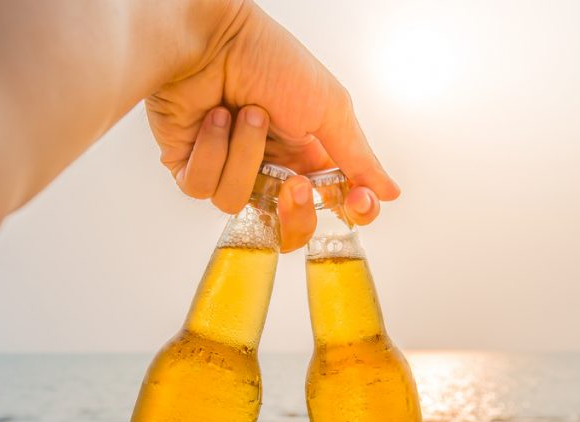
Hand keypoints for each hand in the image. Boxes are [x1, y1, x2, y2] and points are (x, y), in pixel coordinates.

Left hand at [146, 1, 398, 251]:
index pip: (334, 204)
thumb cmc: (270, 59)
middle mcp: (270, 165)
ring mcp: (228, 167)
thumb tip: (389, 191)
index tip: (357, 202)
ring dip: (244, 154)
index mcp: (307, 152)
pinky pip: (202, 187)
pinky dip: (212, 150)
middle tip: (293, 180)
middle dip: (293, 206)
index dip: (349, 212)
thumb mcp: (328, 107)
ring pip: (238, 202)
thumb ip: (358, 158)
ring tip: (245, 112)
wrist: (211, 39)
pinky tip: (215, 117)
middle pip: (288, 224)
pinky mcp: (189, 165)